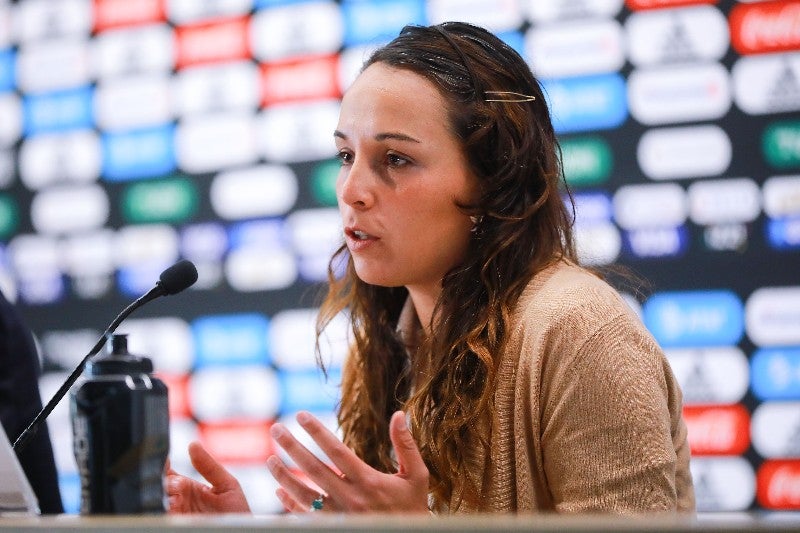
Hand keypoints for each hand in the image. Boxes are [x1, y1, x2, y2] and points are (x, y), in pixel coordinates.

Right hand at [166, 441, 250, 513]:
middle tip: (177, 485)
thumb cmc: (236, 513)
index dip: (162, 465)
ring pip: (159, 502)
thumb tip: (193, 444)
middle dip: (165, 483)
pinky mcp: (177, 523)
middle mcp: (179, 501)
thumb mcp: (227, 485)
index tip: (164, 459)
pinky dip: (165, 511)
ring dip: (164, 497)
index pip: (167, 473)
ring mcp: (177, 514)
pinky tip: (174, 506)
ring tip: (177, 498)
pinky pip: (164, 515)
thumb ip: (209, 466)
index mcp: (187, 487)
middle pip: (160, 486)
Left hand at [267, 410, 428, 513]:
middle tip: (276, 428)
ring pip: (303, 495)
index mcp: (368, 481)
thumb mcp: (416, 476)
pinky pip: (305, 517)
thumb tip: (399, 414)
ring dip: (284, 476)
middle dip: (292, 447)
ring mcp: (338, 516)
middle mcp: (350, 498)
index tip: (301, 415)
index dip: (317, 432)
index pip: (336, 451)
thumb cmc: (412, 507)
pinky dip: (290, 504)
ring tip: (270, 459)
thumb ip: (406, 445)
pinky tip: (279, 491)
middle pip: (313, 469)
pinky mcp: (333, 529)